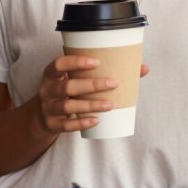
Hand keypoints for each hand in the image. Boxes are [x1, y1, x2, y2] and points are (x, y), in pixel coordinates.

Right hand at [35, 55, 149, 134]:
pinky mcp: (52, 124)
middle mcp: (47, 90)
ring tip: (110, 104)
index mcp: (52, 74)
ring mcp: (48, 108)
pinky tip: (97, 120)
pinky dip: (82, 123)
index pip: (59, 64)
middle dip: (92, 85)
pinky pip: (66, 125)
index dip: (76, 62)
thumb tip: (144, 68)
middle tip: (114, 83)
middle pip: (68, 86)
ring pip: (68, 107)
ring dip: (90, 105)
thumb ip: (105, 72)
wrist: (44, 116)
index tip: (97, 61)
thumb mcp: (77, 79)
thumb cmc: (68, 92)